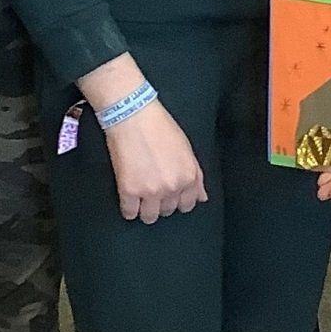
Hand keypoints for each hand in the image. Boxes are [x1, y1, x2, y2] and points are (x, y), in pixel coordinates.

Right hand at [105, 99, 206, 224]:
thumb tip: (202, 198)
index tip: (169, 194)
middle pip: (168, 211)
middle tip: (152, 187)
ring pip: (149, 217)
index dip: (177, 199)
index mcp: (188, 177)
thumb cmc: (159, 127)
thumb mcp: (186, 149)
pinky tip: (128, 197)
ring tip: (140, 195)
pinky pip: (129, 213)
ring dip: (145, 209)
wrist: (132, 114)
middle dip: (161, 202)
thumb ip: (196, 176)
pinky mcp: (129, 190)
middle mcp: (172, 187)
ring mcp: (150, 191)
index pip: (187, 205)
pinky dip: (128, 208)